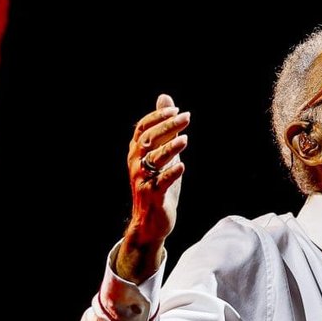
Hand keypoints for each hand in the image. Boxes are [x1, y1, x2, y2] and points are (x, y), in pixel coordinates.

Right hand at [115, 94, 189, 281]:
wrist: (151, 221)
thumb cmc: (158, 184)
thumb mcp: (162, 152)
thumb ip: (164, 128)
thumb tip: (165, 99)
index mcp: (136, 152)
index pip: (142, 128)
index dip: (157, 117)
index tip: (175, 109)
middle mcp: (135, 164)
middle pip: (147, 140)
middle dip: (166, 127)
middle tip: (185, 118)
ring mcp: (142, 180)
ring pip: (153, 160)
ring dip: (169, 148)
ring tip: (185, 140)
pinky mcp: (152, 196)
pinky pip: (160, 183)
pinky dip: (171, 174)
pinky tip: (182, 166)